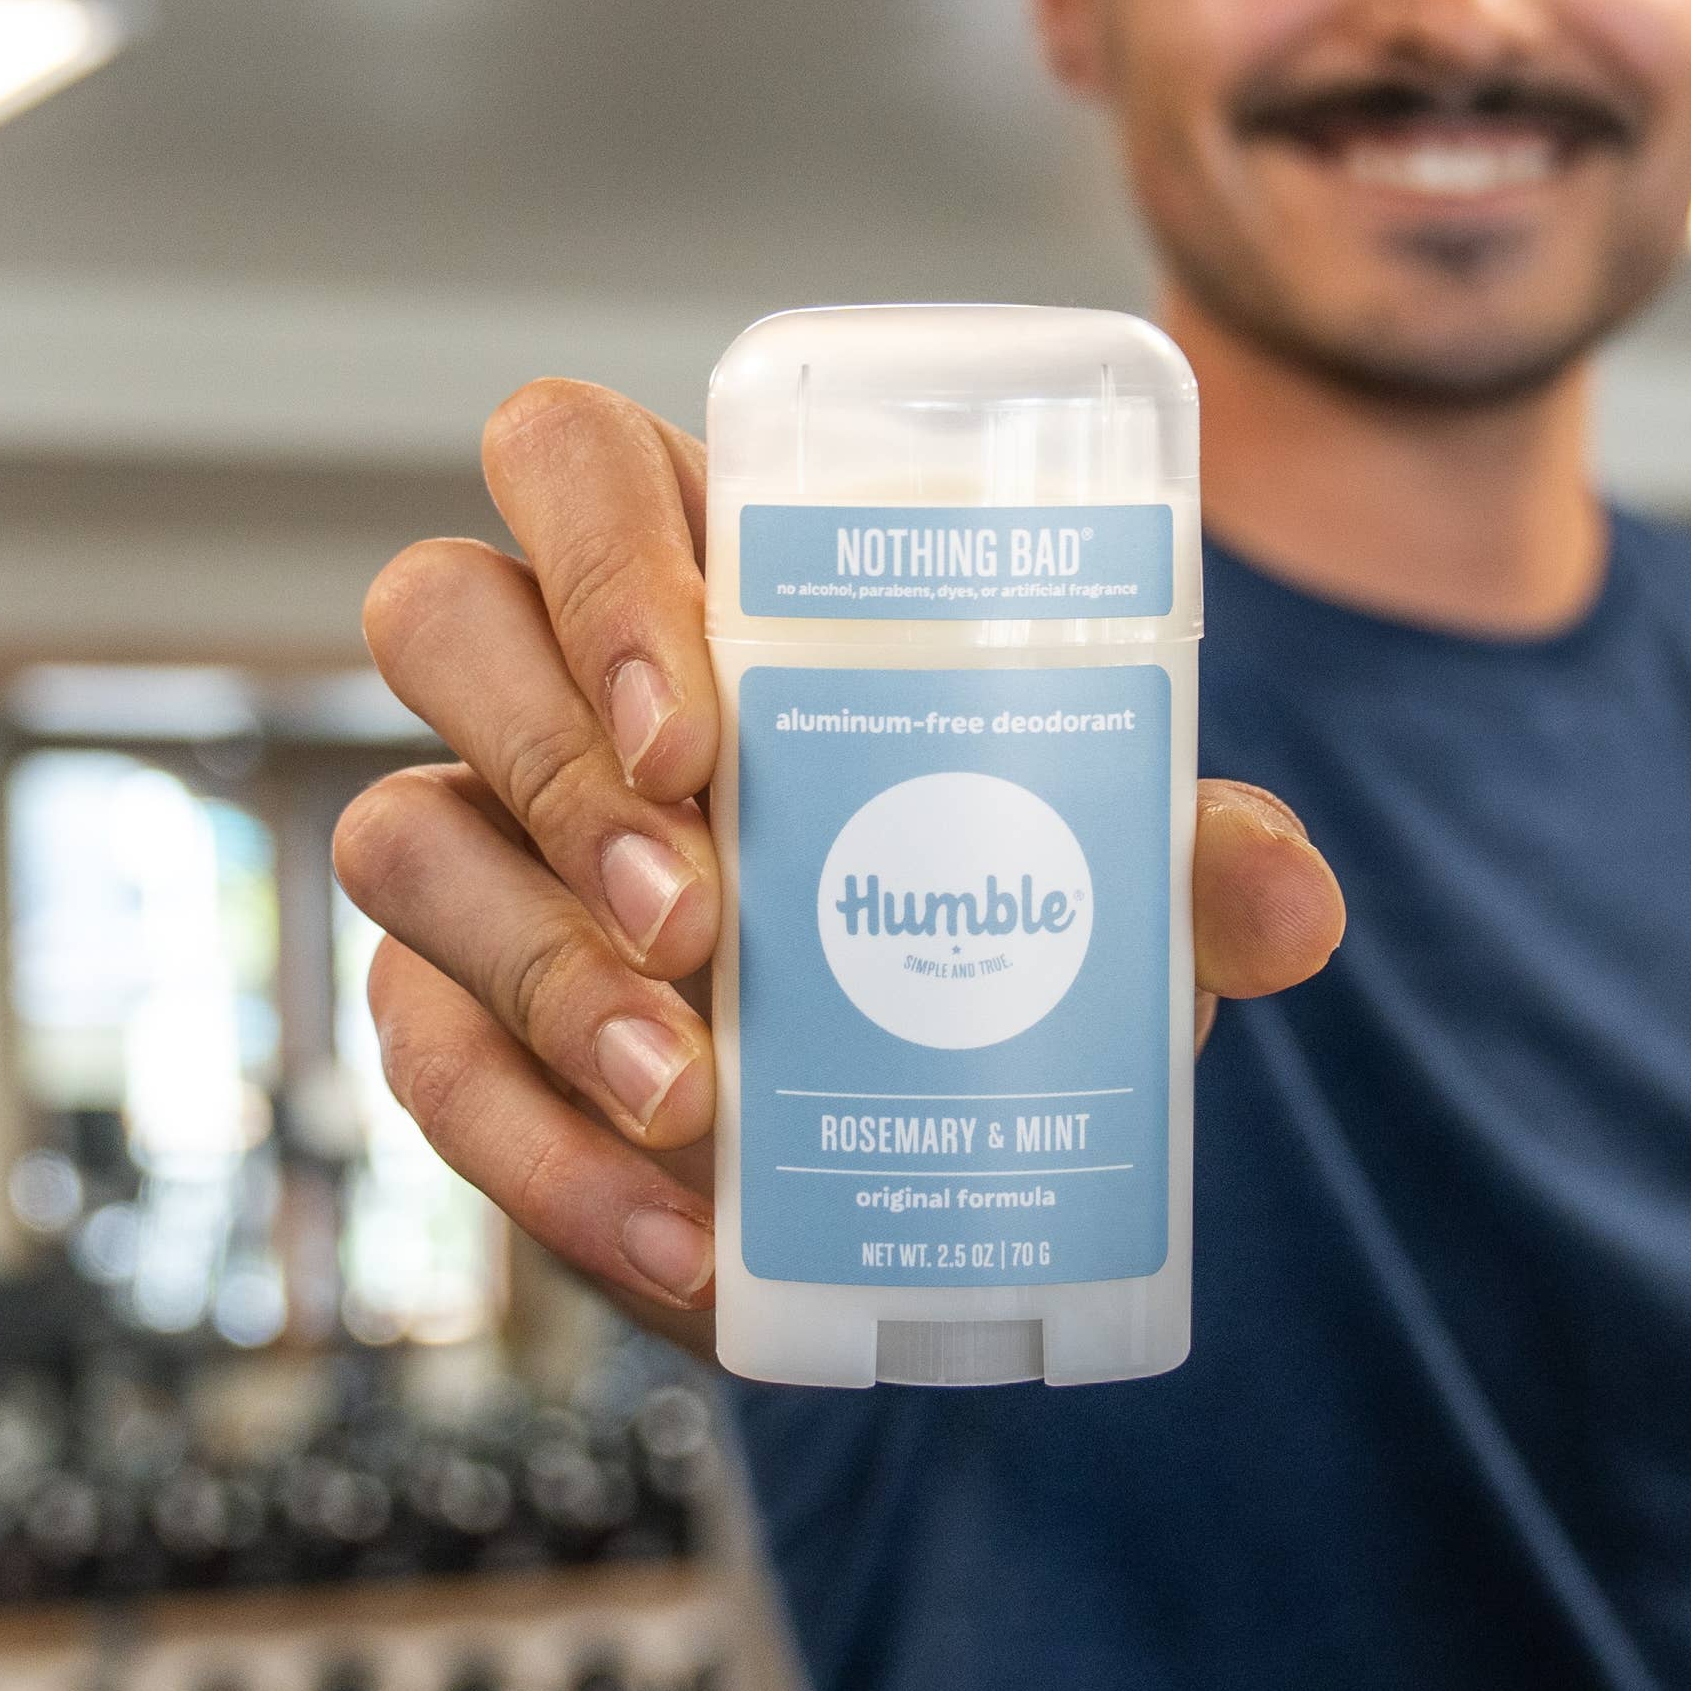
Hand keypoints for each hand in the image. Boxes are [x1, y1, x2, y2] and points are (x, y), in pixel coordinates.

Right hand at [339, 379, 1344, 1353]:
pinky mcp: (450, 1016)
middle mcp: (546, 684)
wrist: (909, 1128)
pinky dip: (544, 1157)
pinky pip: (426, 1060)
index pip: (565, 457)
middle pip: (438, 618)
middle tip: (702, 915)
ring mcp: (476, 845)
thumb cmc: (982, 910)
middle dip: (555, 768)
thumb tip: (1292, 902)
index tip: (699, 722)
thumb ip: (1187, 867)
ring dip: (541, 970)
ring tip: (688, 1092)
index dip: (597, 557)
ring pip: (399, 837)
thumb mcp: (1102, 884)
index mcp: (690, 568)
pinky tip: (671, 1233)